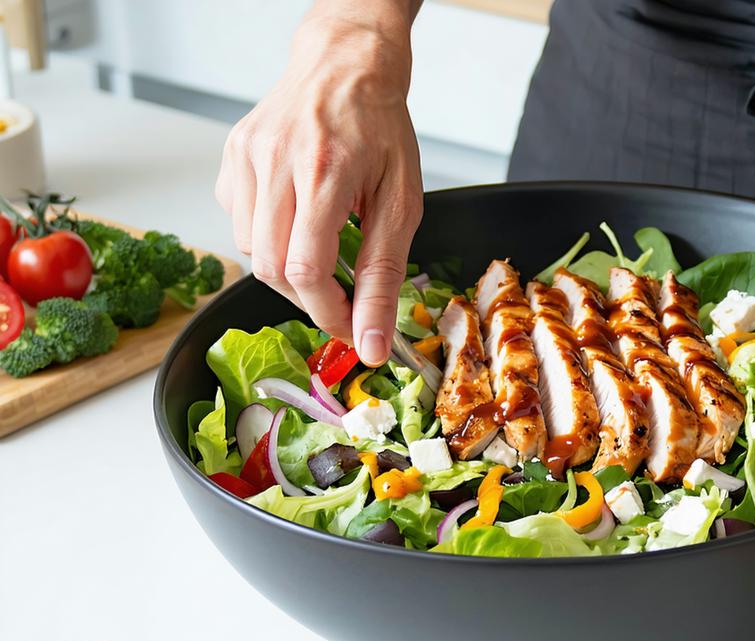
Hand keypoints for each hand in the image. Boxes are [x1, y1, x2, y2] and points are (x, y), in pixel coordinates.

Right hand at [215, 3, 421, 365]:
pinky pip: (239, 223)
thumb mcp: (403, 200)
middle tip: (342, 296)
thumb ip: (385, 273)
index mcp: (326, 169)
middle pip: (272, 268)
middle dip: (310, 297)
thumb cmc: (380, 128)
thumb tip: (375, 340)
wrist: (346, 66)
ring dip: (289, 268)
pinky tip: (297, 216)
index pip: (307, 268)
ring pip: (251, 252)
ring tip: (324, 246)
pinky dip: (270, 237)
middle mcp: (276, 161)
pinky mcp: (231, 157)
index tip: (354, 330)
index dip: (328, 313)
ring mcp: (246, 157)